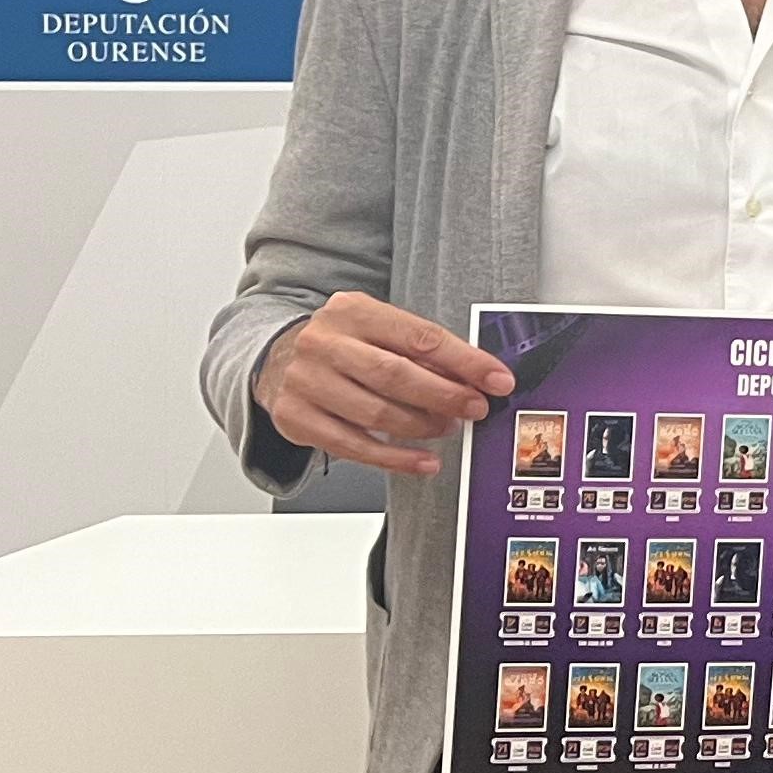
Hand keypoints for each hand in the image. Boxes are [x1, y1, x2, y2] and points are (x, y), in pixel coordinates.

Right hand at [254, 292, 509, 477]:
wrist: (275, 357)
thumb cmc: (341, 344)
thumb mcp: (376, 328)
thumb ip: (418, 349)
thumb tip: (474, 378)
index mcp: (353, 311)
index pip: (419, 337)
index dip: (465, 361)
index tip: (496, 379)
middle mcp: (324, 343)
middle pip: (396, 375)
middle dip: (445, 395)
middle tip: (475, 408)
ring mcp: (306, 382)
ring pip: (376, 413)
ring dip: (422, 427)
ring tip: (448, 428)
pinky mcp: (296, 418)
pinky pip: (354, 446)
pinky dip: (395, 458)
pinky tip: (423, 461)